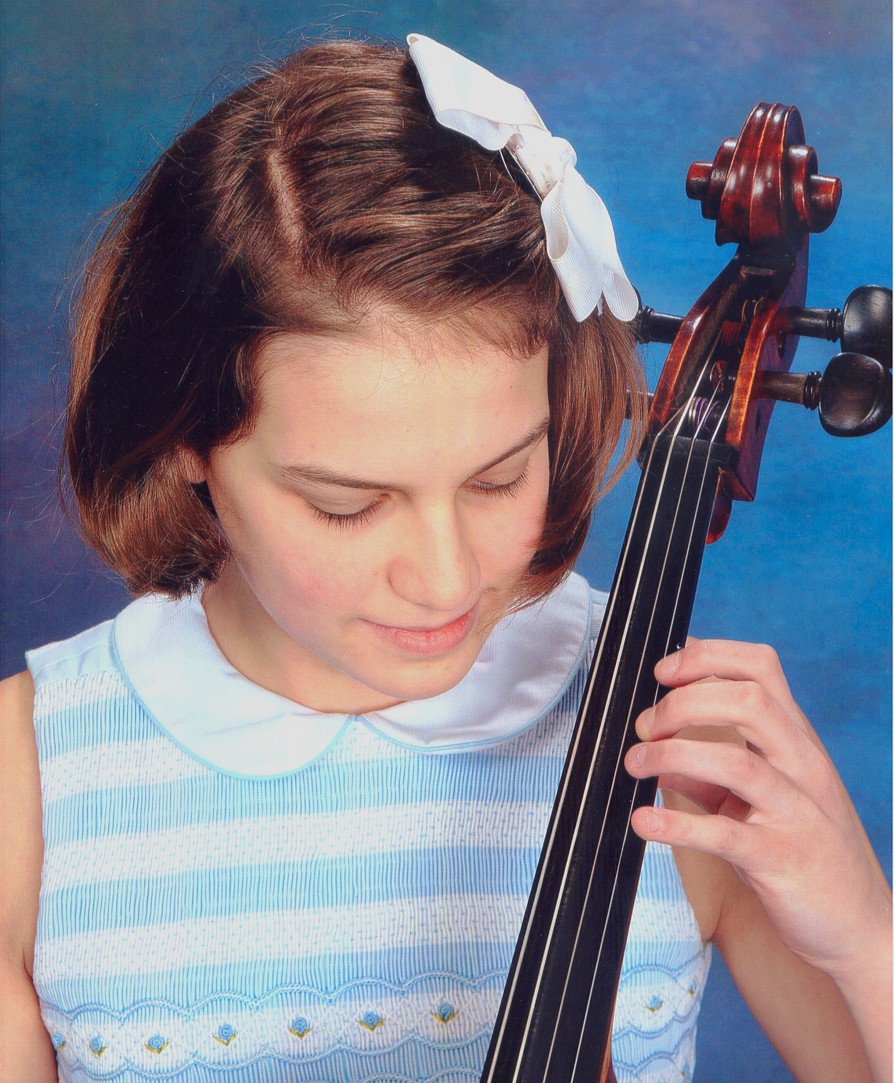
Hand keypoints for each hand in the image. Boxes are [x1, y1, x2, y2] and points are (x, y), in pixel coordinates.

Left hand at [624, 638, 890, 984]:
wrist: (861, 927)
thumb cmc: (805, 851)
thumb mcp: (761, 797)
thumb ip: (714, 766)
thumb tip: (658, 740)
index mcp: (797, 741)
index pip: (761, 669)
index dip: (707, 658)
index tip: (664, 672)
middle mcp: (802, 767)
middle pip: (749, 701)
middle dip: (684, 702)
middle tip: (646, 727)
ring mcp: (796, 812)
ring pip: (736, 763)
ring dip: (672, 755)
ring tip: (634, 764)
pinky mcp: (782, 860)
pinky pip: (726, 835)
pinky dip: (678, 824)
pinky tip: (644, 820)